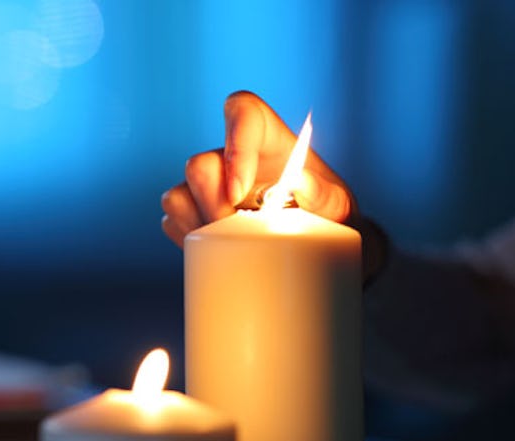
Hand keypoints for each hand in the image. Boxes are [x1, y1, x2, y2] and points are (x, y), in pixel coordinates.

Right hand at [161, 90, 387, 282]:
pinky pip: (172, 222)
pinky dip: (189, 241)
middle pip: (199, 164)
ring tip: (230, 248)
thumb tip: (300, 183)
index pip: (243, 111)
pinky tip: (216, 252)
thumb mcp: (342, 212)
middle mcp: (232, 159)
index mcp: (269, 142)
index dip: (234, 143)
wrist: (318, 254)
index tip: (240, 190)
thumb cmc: (331, 223)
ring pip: (177, 196)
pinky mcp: (193, 214)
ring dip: (199, 227)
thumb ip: (328, 197)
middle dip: (212, 205)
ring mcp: (209, 188)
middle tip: (237, 233)